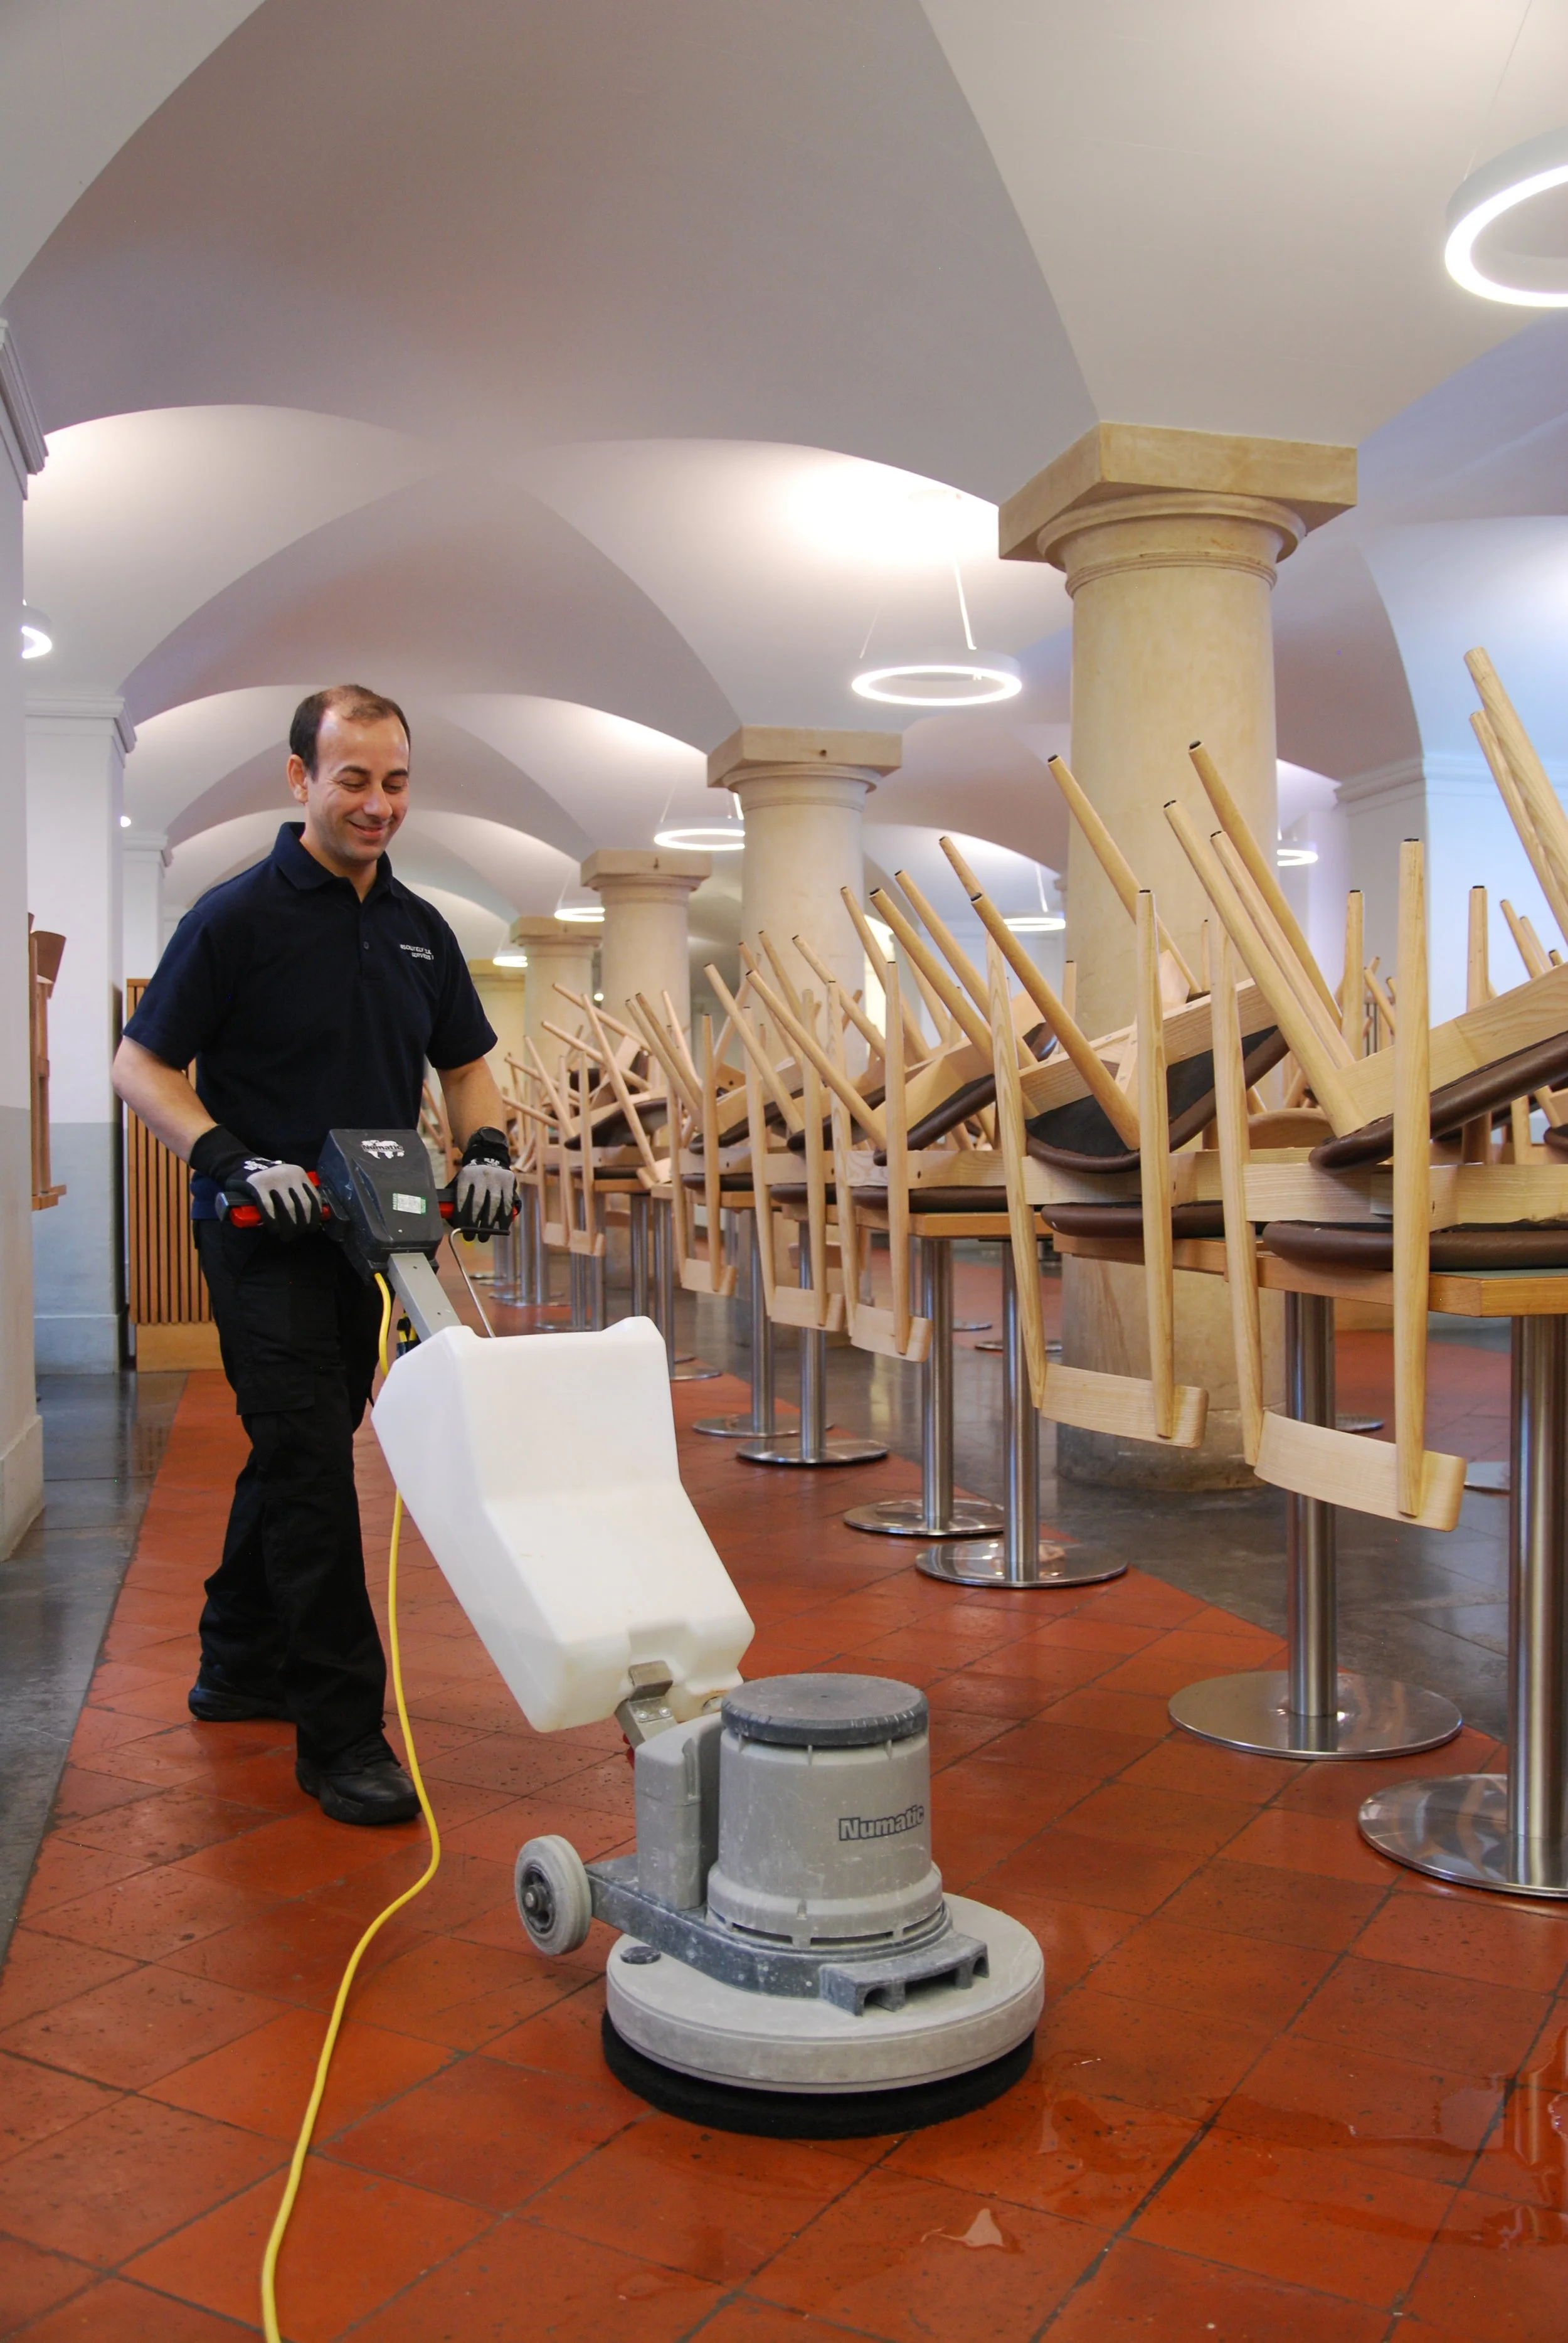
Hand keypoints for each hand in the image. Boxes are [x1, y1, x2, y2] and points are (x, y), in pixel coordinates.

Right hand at [190, 1125, 322, 1236]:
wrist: (240, 1166)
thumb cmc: (268, 1180)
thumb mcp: (286, 1182)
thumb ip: (297, 1194)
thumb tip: (311, 1219)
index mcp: (299, 1174)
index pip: (313, 1198)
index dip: (314, 1217)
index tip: (310, 1229)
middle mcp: (289, 1174)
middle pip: (303, 1206)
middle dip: (301, 1225)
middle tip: (295, 1235)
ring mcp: (273, 1179)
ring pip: (288, 1208)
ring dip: (288, 1226)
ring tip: (285, 1236)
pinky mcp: (257, 1185)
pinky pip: (269, 1207)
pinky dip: (272, 1221)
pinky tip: (273, 1229)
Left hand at [453, 1126, 516, 1233]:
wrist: (490, 1158)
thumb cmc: (472, 1179)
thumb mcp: (462, 1182)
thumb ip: (457, 1198)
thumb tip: (450, 1220)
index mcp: (466, 1176)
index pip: (462, 1198)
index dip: (461, 1216)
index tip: (460, 1230)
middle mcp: (481, 1175)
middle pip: (477, 1203)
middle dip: (473, 1224)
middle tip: (470, 1238)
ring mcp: (497, 1178)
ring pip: (493, 1205)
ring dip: (489, 1224)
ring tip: (484, 1237)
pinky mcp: (509, 1181)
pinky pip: (507, 1203)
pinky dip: (504, 1218)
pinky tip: (501, 1228)